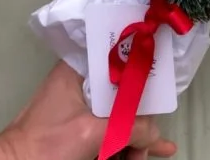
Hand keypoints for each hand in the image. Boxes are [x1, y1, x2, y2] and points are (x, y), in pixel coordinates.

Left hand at [0, 62, 176, 159]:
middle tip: (150, 145)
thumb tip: (157, 133)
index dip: (144, 72)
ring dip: (133, 139)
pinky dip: (125, 143)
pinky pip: (109, 130)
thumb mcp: (90, 133)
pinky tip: (149, 152)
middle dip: (140, 122)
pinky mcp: (78, 129)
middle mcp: (81, 83)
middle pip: (124, 95)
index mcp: (79, 70)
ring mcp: (79, 108)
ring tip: (141, 159)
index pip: (121, 59)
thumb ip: (129, 128)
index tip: (165, 83)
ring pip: (118, 116)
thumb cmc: (43, 146)